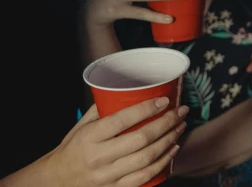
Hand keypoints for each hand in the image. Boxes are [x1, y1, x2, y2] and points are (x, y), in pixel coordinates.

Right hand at [46, 98, 187, 186]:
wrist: (57, 180)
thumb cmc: (73, 147)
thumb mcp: (82, 125)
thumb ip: (103, 108)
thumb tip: (129, 88)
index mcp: (90, 137)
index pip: (122, 120)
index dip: (146, 109)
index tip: (164, 100)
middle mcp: (99, 157)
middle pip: (141, 139)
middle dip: (166, 123)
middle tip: (180, 112)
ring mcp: (108, 175)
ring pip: (146, 158)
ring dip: (169, 141)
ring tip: (180, 127)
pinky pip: (144, 176)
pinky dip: (163, 162)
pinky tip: (173, 149)